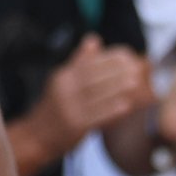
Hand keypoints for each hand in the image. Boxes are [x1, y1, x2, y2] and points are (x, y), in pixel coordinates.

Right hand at [36, 35, 155, 153]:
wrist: (37, 137)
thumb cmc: (55, 107)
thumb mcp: (62, 81)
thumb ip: (80, 61)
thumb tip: (94, 38)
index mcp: (64, 76)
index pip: (89, 62)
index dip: (110, 57)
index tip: (128, 54)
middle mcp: (64, 90)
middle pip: (94, 76)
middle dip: (118, 70)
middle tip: (138, 66)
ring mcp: (68, 108)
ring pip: (96, 95)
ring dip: (118, 88)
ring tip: (137, 82)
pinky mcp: (74, 126)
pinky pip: (96, 117)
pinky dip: (112, 110)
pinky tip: (127, 106)